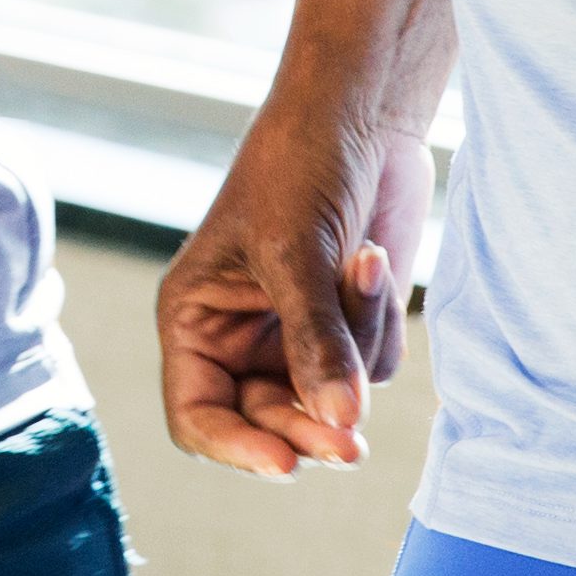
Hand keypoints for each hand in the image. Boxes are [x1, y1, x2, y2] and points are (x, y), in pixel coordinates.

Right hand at [154, 97, 432, 477]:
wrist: (364, 112)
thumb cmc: (299, 165)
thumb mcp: (295, 252)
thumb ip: (316, 343)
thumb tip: (341, 425)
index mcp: (195, 321)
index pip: (198, 416)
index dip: (235, 447)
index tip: (285, 463)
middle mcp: (241, 339)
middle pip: (270, 425)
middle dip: (311, 427)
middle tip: (352, 445)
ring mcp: (298, 337)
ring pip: (333, 400)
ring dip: (357, 346)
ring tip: (362, 263)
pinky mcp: (349, 326)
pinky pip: (373, 367)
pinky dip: (380, 322)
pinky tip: (372, 258)